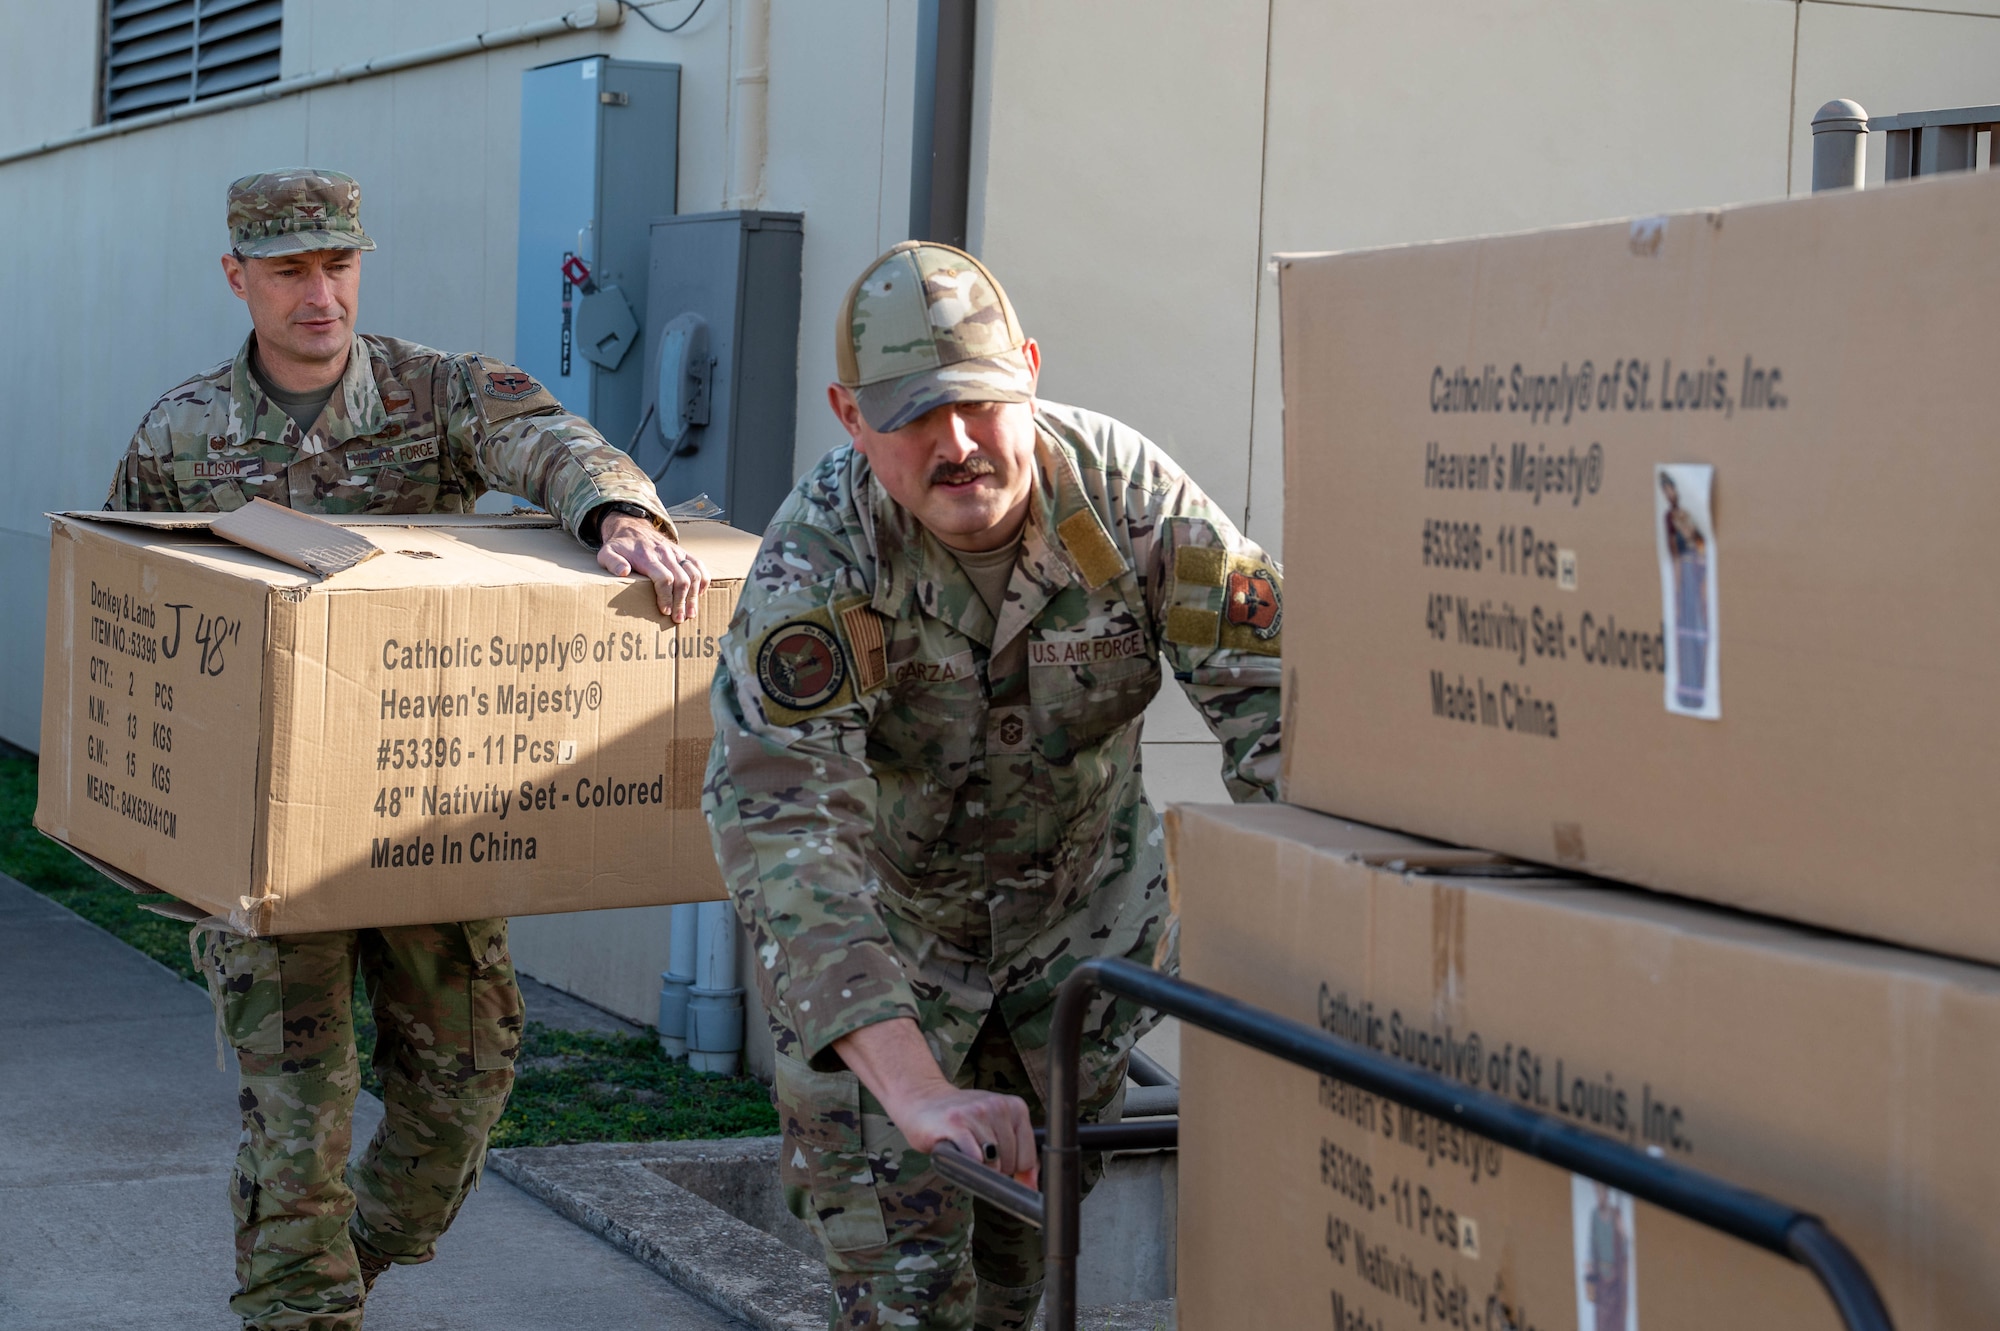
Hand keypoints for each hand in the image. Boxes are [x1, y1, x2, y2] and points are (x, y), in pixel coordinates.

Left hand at [597, 512, 709, 621]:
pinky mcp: (683, 553)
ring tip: (691, 612)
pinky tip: (700, 594)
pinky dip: (704, 581)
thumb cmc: (620, 546)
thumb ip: (612, 562)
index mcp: (648, 557)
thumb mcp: (607, 553)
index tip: (665, 611)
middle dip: (682, 601)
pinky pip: (699, 565)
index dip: (666, 596)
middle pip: (682, 579)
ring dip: (695, 595)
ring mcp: (677, 553)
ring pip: (694, 574)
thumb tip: (623, 572)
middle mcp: (665, 554)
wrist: (632, 528)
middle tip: (679, 618)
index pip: (664, 578)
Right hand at [833, 1017, 1038, 1187]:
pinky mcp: (954, 1123)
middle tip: (978, 1157)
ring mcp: (976, 1113)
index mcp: (1015, 1106)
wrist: (923, 1099)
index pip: (1028, 1157)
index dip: (1015, 1170)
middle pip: (1011, 1162)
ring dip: (979, 1168)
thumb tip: (1031, 1188)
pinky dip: (968, 1164)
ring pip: (992, 1162)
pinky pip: (972, 1157)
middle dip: (996, 1169)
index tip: (1001, 1166)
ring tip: (967, 1152)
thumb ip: (1018, 1156)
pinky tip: (959, 1154)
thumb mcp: (997, 1130)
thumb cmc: (962, 1120)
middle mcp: (998, 1106)